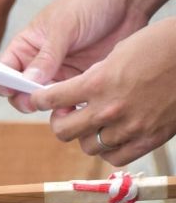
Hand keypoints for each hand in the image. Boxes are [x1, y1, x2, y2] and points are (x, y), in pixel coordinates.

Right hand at [0, 0, 155, 111]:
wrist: (129, 1)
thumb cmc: (91, 2)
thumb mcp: (64, 26)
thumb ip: (46, 55)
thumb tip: (27, 81)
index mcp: (26, 46)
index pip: (4, 69)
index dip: (2, 81)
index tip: (9, 88)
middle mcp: (39, 63)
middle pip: (20, 91)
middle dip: (24, 98)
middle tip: (35, 100)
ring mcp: (59, 74)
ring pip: (44, 100)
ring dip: (47, 105)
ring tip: (58, 102)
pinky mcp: (80, 82)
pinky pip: (67, 101)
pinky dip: (69, 106)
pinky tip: (75, 103)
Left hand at [28, 18, 175, 165]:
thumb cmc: (163, 45)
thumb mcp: (121, 51)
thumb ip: (95, 75)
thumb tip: (77, 91)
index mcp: (98, 83)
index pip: (50, 99)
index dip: (38, 100)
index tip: (38, 100)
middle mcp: (109, 109)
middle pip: (63, 131)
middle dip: (61, 121)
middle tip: (67, 113)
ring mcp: (129, 127)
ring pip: (87, 147)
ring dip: (86, 135)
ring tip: (94, 123)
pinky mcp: (149, 139)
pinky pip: (115, 157)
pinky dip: (109, 149)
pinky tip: (112, 136)